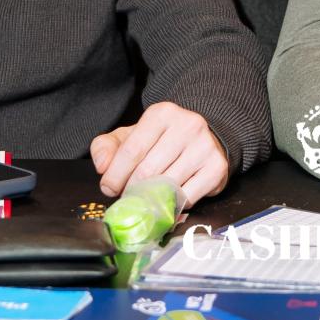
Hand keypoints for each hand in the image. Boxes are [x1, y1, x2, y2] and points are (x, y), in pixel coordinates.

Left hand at [90, 101, 230, 205]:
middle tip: (126, 197)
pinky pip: (187, 197)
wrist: (206, 138)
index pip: (132, 150)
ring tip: (144, 199)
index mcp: (162, 113)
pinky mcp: (217, 167)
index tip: (109, 188)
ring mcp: (204, 146)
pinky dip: (172, 205)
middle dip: (131, 190)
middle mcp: (187, 125)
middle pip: (148, 170)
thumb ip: (108, 147)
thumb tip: (102, 167)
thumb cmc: (162, 140)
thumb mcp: (131, 136)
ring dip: (150, 200)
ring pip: (166, 186)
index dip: (115, 175)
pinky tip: (166, 201)